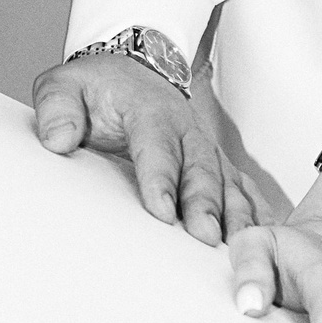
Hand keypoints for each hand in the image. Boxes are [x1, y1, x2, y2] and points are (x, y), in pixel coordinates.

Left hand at [32, 52, 263, 245]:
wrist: (129, 72)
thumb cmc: (97, 88)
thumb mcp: (64, 85)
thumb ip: (57, 107)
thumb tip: (57, 139)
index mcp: (149, 109)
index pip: (155, 144)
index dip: (160, 176)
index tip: (161, 210)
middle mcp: (185, 128)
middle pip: (200, 168)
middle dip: (204, 204)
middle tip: (205, 239)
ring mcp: (205, 147)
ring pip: (228, 181)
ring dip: (236, 215)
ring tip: (241, 250)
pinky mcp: (216, 164)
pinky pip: (242, 188)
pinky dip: (256, 214)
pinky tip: (265, 242)